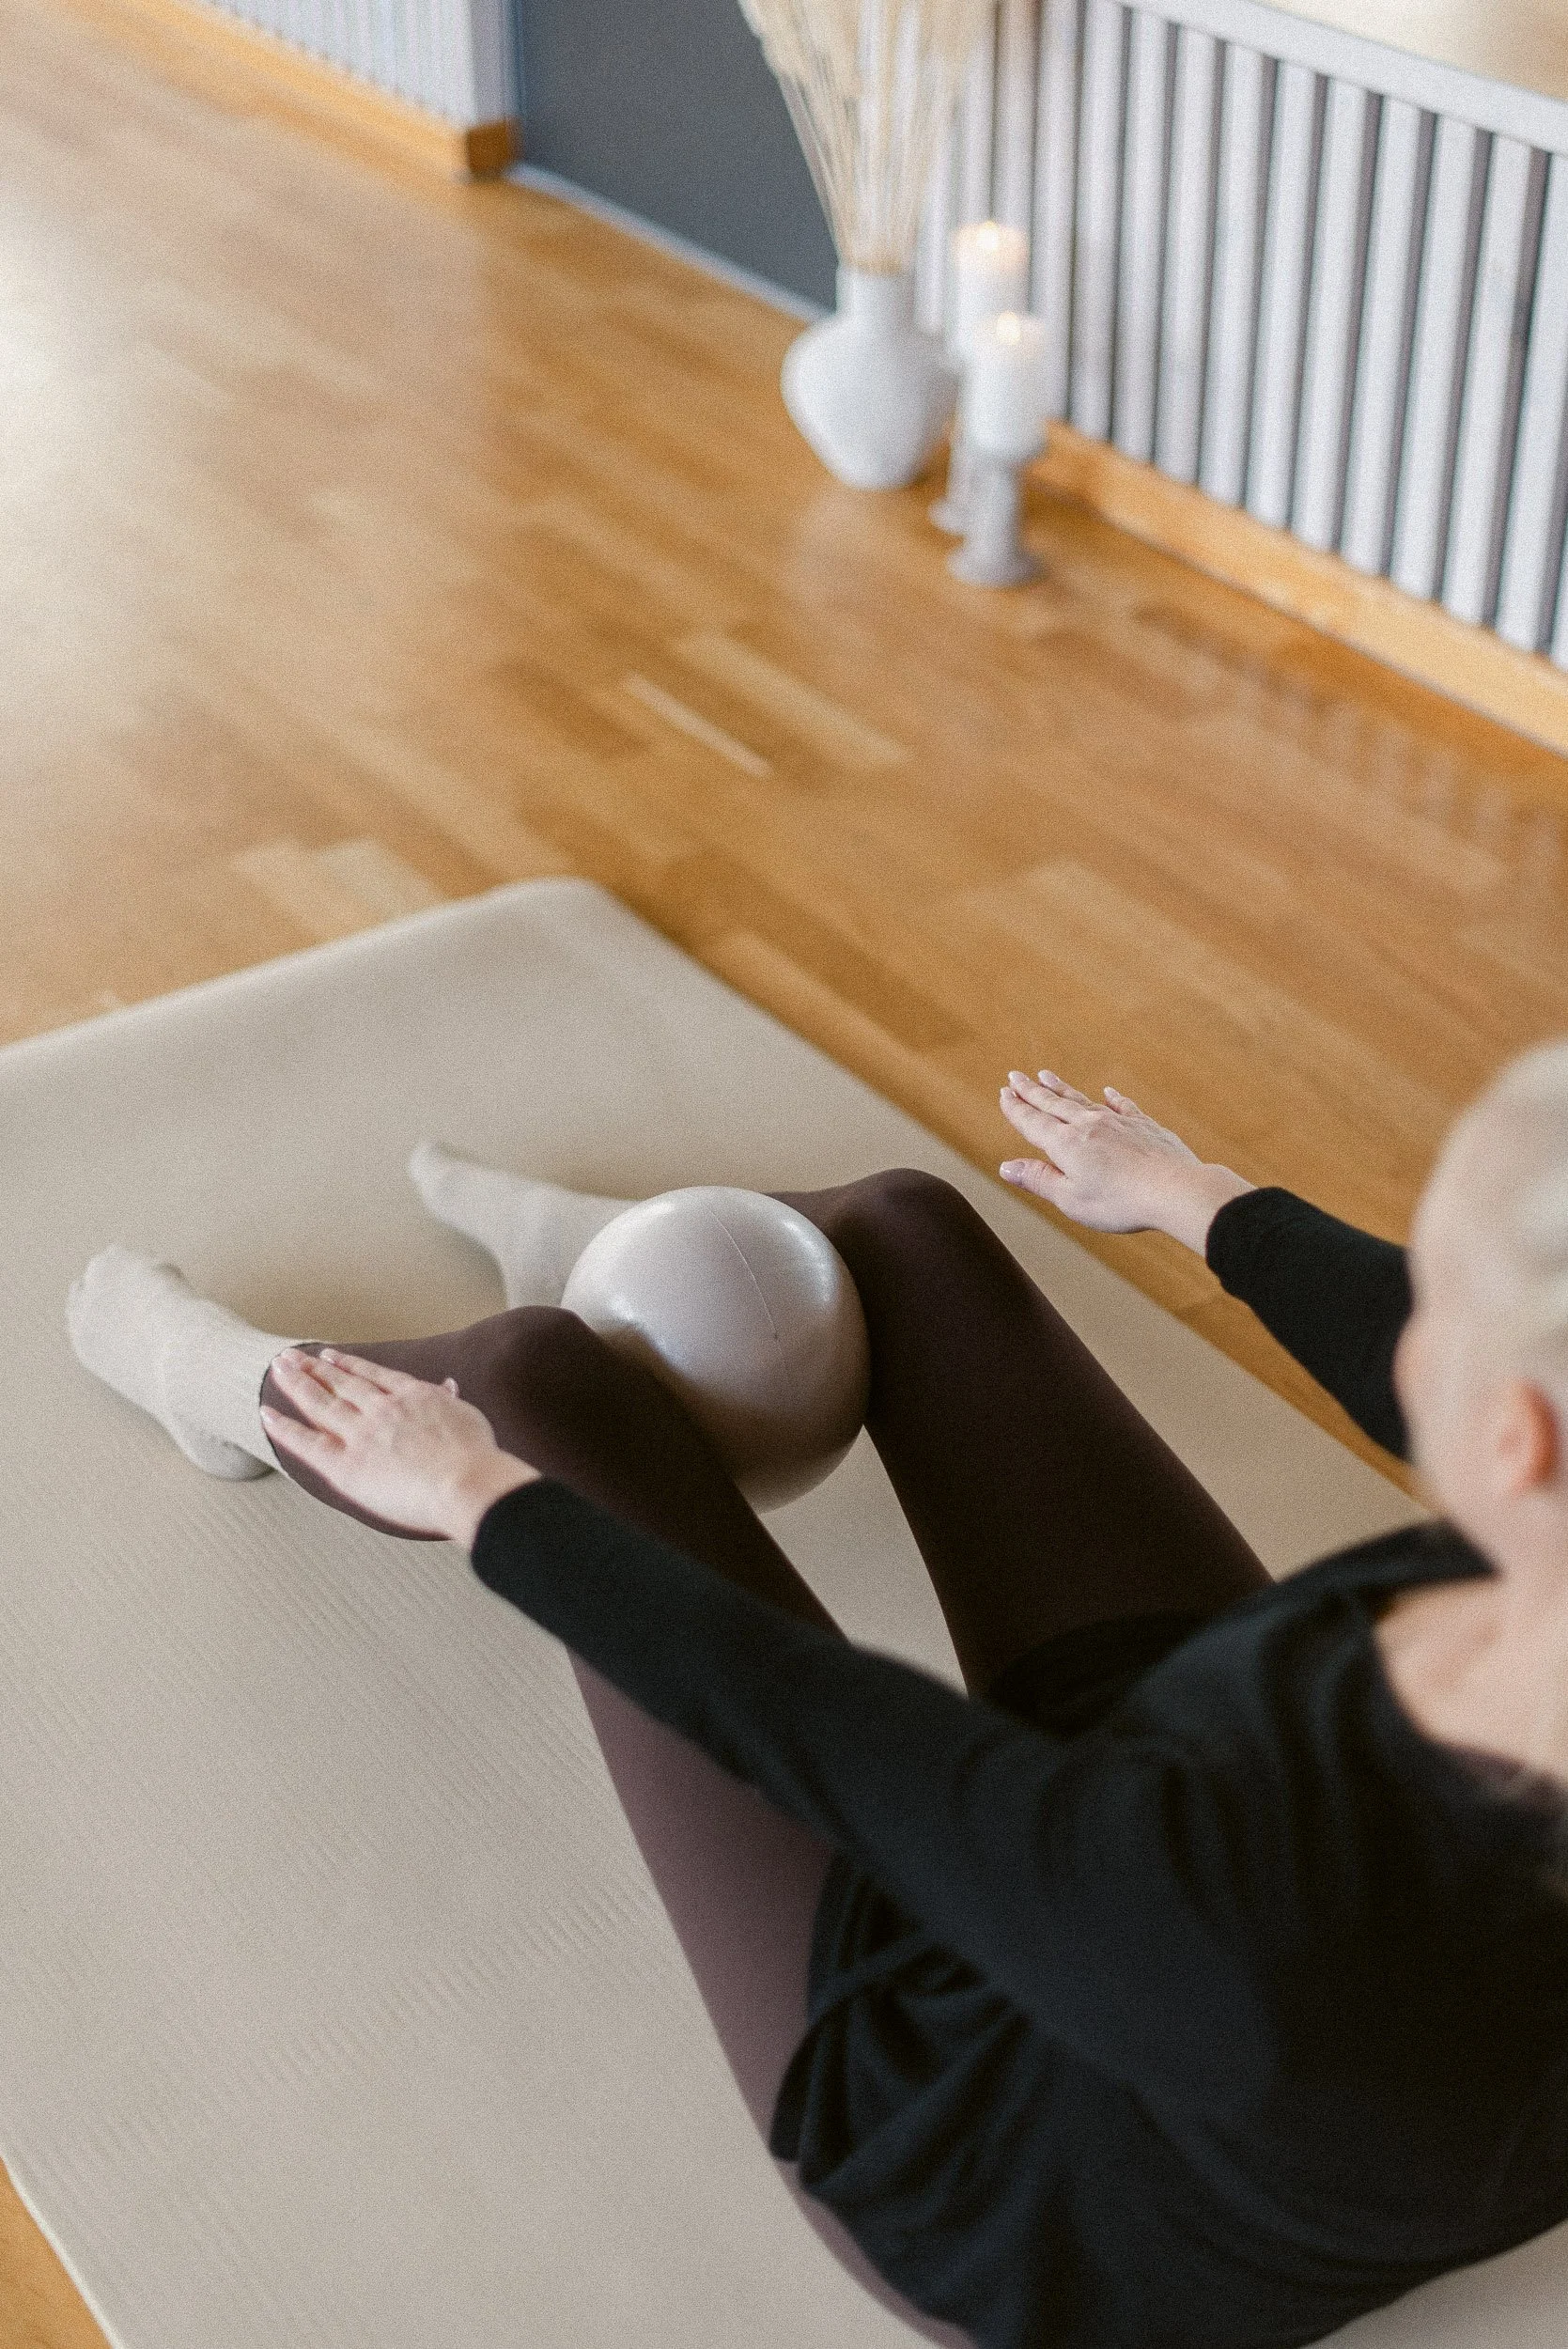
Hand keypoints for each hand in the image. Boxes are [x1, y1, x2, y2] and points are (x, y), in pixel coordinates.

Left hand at [261, 1350, 537, 1547]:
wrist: (465, 1481)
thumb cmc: (476, 1457)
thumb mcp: (468, 1416)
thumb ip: (450, 1400)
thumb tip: (448, 1384)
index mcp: (412, 1396)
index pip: (372, 1375)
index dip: (347, 1364)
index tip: (330, 1355)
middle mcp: (381, 1409)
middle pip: (340, 1383)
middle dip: (313, 1368)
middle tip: (291, 1356)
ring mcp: (362, 1434)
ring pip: (321, 1403)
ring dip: (297, 1383)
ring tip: (278, 1370)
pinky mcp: (347, 1464)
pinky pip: (307, 1442)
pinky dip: (285, 1427)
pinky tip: (267, 1413)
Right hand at [998, 1070, 1253, 1253]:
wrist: (1175, 1190)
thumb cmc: (1121, 1202)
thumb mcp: (1071, 1199)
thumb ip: (1039, 1179)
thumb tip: (1006, 1167)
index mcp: (1066, 1144)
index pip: (1033, 1122)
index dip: (1016, 1108)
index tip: (1003, 1093)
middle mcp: (1088, 1125)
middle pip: (1053, 1104)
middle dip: (1031, 1091)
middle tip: (1015, 1075)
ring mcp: (1117, 1122)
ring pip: (1082, 1100)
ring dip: (1062, 1088)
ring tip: (1046, 1075)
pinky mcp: (1143, 1125)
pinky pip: (1123, 1106)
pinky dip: (1112, 1098)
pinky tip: (1108, 1092)